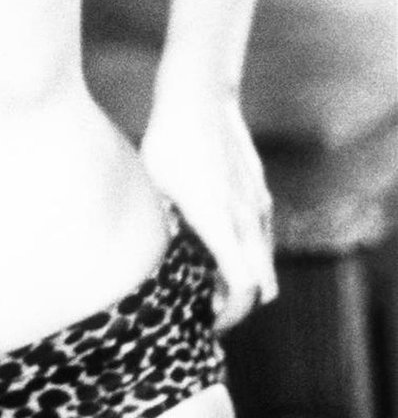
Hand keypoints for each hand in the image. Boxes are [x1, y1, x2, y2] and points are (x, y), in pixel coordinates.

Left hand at [139, 89, 277, 329]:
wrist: (200, 96)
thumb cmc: (168, 141)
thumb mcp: (154, 187)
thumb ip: (162, 228)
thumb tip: (154, 264)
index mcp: (219, 221)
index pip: (243, 286)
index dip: (230, 313)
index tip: (207, 320)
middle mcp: (246, 216)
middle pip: (262, 281)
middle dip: (240, 303)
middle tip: (210, 310)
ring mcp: (257, 202)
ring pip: (263, 258)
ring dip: (245, 276)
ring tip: (208, 280)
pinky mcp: (258, 189)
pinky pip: (261, 234)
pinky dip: (248, 252)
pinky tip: (218, 245)